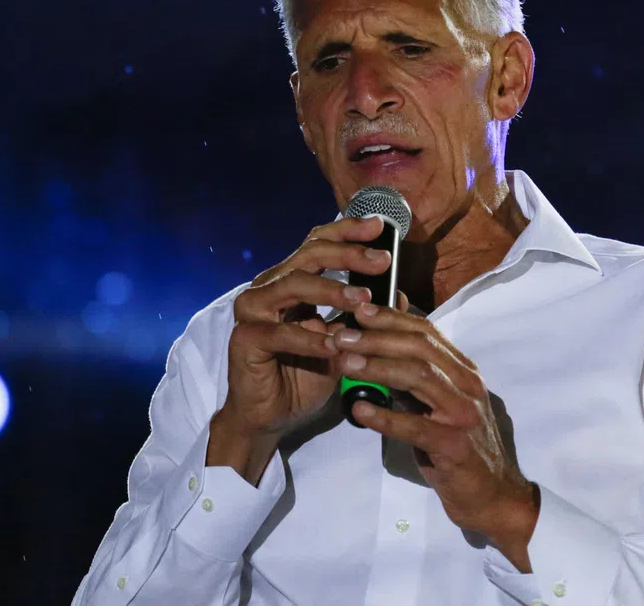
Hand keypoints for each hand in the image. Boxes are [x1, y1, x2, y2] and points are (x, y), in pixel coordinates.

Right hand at [220, 216, 390, 441]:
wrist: (271, 416)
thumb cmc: (304, 374)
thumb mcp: (343, 341)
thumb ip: (361, 315)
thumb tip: (399, 291)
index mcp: (290, 281)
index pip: (317, 244)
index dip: (347, 231)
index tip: (380, 226)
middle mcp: (269, 288)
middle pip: (308, 255)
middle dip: (348, 254)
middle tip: (382, 261)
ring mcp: (253, 311)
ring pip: (293, 285)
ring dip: (331, 290)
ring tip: (362, 299)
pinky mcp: (245, 339)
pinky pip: (280, 333)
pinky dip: (310, 338)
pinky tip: (335, 344)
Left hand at [331, 301, 539, 563]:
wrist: (493, 495)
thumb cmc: (460, 448)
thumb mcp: (440, 403)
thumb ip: (416, 376)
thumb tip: (378, 348)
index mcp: (463, 371)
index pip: (427, 331)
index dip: (391, 317)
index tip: (358, 309)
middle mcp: (467, 385)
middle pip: (420, 347)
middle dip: (377, 337)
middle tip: (341, 336)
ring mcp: (463, 414)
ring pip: (418, 377)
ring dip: (377, 367)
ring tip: (344, 363)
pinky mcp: (454, 445)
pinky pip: (415, 426)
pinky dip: (385, 416)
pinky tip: (358, 410)